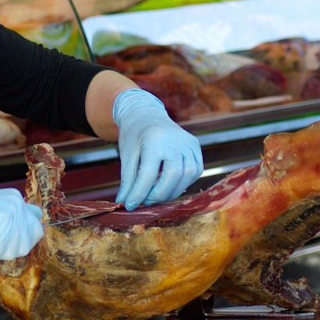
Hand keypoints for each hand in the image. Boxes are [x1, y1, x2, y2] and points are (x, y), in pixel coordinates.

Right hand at [0, 179, 43, 259]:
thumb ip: (8, 221)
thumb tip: (24, 239)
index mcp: (15, 198)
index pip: (36, 224)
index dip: (23, 238)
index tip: (5, 240)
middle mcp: (17, 202)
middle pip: (31, 240)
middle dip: (11, 248)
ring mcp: (11, 211)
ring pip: (15, 249)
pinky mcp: (1, 222)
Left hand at [113, 89, 202, 209]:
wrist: (145, 113)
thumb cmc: (134, 135)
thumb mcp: (127, 155)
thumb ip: (128, 180)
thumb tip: (124, 203)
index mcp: (154, 139)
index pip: (148, 174)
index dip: (139, 193)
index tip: (130, 206)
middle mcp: (175, 139)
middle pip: (172, 176)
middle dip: (158, 194)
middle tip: (145, 201)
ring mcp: (188, 142)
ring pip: (187, 176)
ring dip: (171, 191)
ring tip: (155, 194)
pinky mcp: (195, 146)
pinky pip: (194, 171)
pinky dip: (182, 182)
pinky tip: (168, 184)